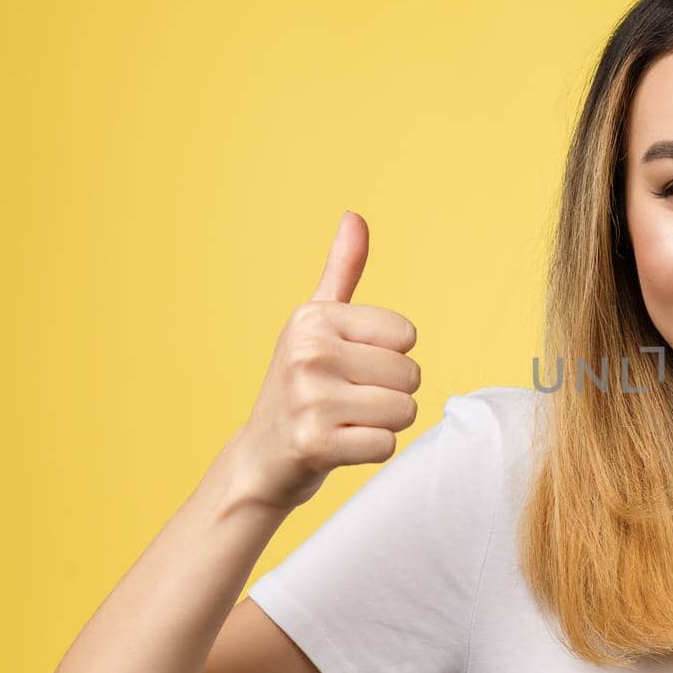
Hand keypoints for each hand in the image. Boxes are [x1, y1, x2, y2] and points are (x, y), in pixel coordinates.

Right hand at [233, 211, 421, 510]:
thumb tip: (355, 215)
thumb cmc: (300, 385)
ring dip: (383, 424)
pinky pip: (385, 444)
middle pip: (410, 375)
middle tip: (348, 401)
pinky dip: (371, 451)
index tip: (351, 368)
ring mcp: (309, 398)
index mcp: (314, 318)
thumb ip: (342, 271)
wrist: (262, 457)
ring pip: (404, 411)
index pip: (407, 335)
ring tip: (344, 421)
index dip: (390, 357)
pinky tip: (339, 445)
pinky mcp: (315, 442)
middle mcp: (309, 352)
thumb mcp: (316, 323)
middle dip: (390, 395)